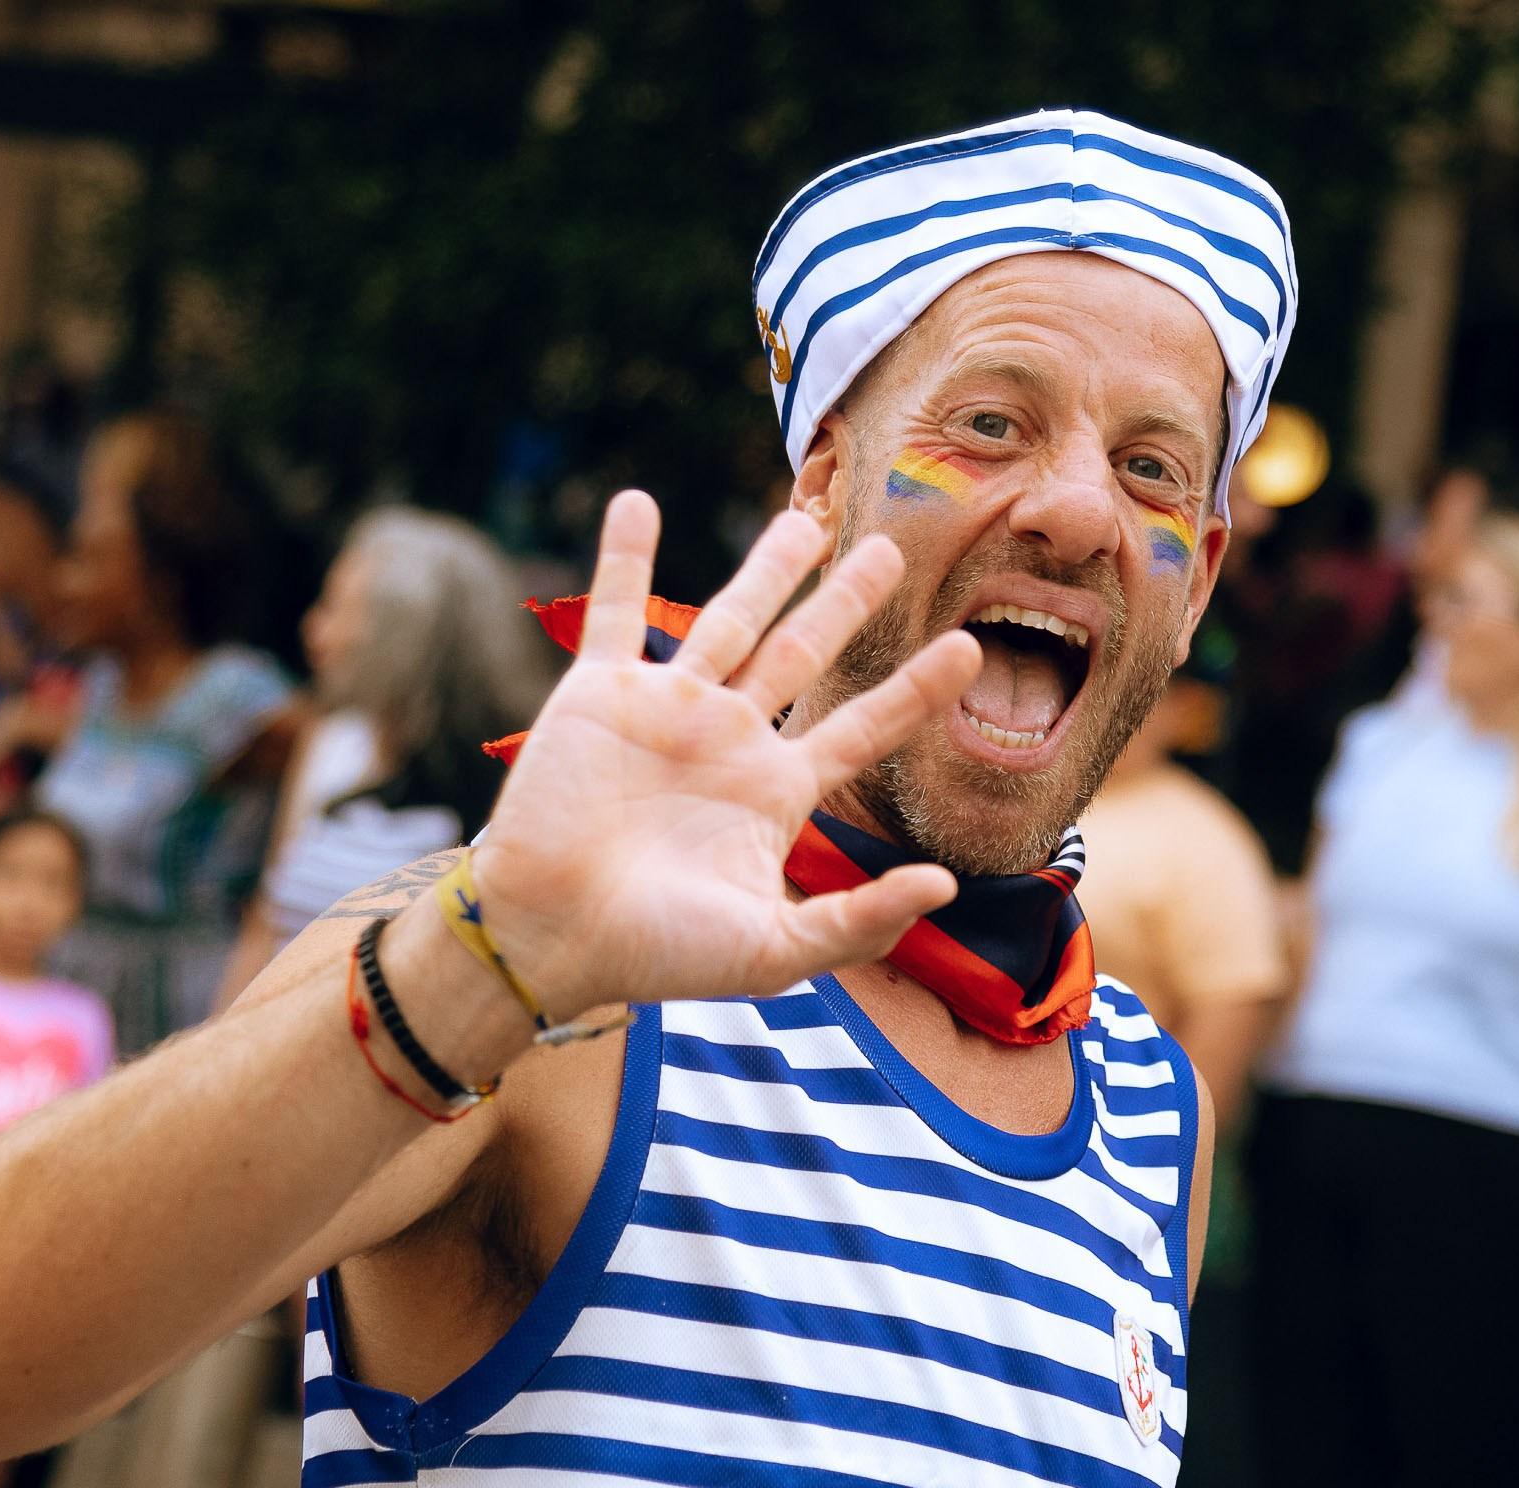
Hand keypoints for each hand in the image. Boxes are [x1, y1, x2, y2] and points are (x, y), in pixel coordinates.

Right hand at [472, 494, 979, 1017]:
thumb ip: (859, 923)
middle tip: (891, 550)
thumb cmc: (656, 955)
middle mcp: (728, 742)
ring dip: (767, 566)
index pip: (862, 729)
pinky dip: (623, 556)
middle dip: (847, 603)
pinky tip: (636, 502)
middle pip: (803, 653)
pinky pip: (614, 611)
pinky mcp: (600, 694)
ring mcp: (666, 711)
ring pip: (729, 619)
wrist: (549, 937)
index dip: (915, 690)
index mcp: (773, 794)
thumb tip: (943, 885)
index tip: (969, 649)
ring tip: (807, 516)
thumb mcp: (773, 952)